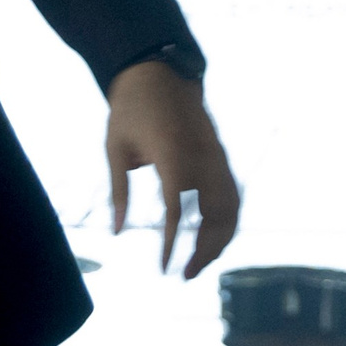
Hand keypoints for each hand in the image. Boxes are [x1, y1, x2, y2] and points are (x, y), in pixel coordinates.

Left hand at [106, 59, 239, 277]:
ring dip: (220, 240)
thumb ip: (118, 192)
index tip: (164, 269)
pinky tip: (211, 240)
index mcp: (172, 153)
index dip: (172, 242)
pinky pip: (231, 194)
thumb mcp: (114, 147)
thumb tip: (118, 233)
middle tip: (184, 276)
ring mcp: (215, 154)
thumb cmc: (129, 108)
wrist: (156, 70)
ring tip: (198, 264)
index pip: (176, 209)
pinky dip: (226, 222)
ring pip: (231, 207)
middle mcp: (201, 156)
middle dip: (205, 251)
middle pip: (216, 214)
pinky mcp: (220, 154)